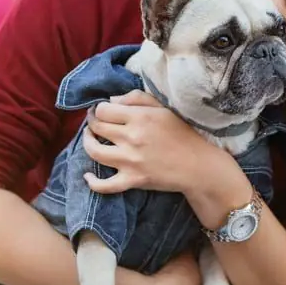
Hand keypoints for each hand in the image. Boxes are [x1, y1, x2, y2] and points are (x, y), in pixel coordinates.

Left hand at [82, 90, 222, 194]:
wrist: (198, 165)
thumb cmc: (183, 134)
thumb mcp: (163, 108)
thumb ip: (136, 98)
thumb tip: (111, 101)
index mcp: (140, 117)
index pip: (103, 110)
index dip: (99, 109)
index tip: (102, 111)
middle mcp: (131, 137)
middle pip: (97, 127)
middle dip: (92, 123)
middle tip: (95, 123)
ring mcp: (130, 161)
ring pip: (94, 151)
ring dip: (87, 143)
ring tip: (90, 139)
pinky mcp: (133, 180)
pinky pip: (105, 185)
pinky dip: (93, 182)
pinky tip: (88, 176)